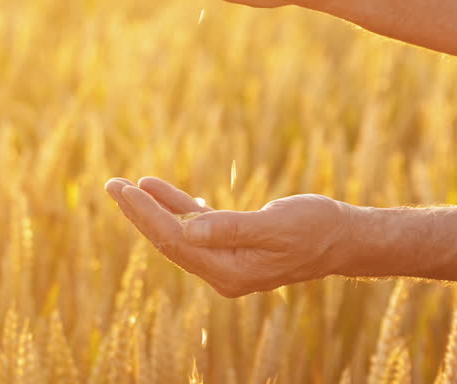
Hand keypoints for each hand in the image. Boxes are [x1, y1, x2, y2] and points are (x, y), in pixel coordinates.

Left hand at [104, 176, 353, 297]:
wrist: (344, 239)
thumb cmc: (316, 228)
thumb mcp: (275, 225)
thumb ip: (231, 228)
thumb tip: (189, 229)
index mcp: (229, 271)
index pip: (176, 241)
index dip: (147, 214)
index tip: (124, 189)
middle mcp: (223, 272)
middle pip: (171, 240)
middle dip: (140, 212)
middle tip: (112, 184)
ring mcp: (228, 262)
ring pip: (181, 234)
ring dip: (156, 209)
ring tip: (129, 186)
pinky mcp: (235, 249)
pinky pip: (199, 229)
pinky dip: (181, 209)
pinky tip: (165, 194)